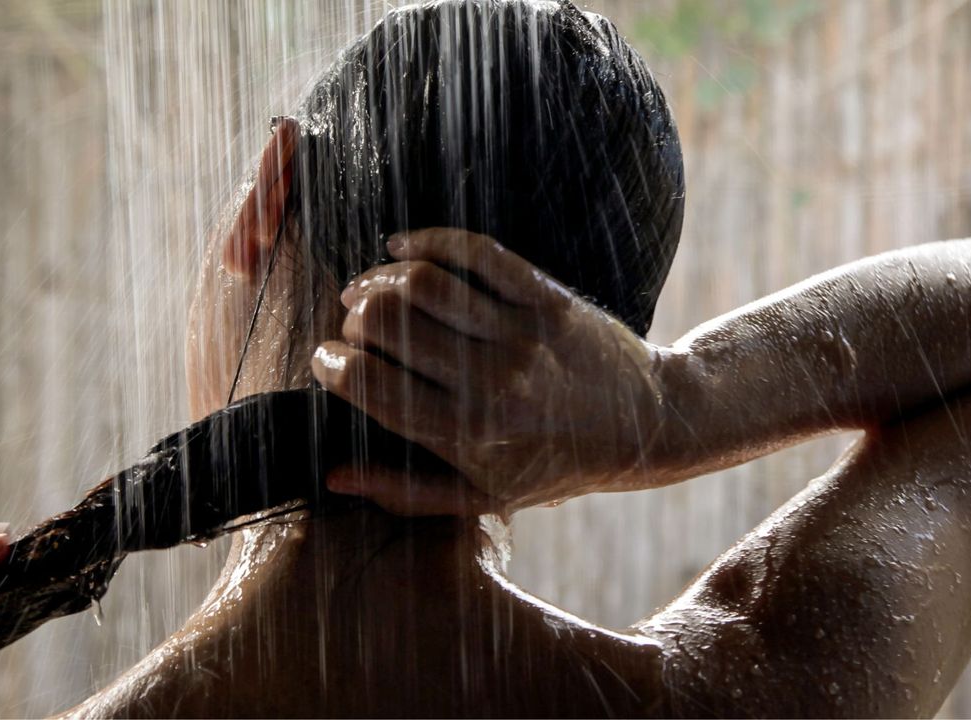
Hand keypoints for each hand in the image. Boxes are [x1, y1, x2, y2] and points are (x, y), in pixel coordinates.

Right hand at [312, 228, 665, 514]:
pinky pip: (475, 252)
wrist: (645, 424)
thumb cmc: (554, 465)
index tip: (325, 358)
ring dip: (380, 277)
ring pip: (423, 282)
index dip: (330, 365)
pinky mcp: (546, 297)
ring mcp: (521, 335)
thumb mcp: (480, 496)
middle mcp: (492, 383)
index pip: (368, 386)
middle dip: (352, 319)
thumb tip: (332, 473)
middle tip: (353, 324)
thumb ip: (403, 492)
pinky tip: (405, 247)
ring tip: (371, 288)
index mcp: (466, 436)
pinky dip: (428, 240)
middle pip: (386, 323)